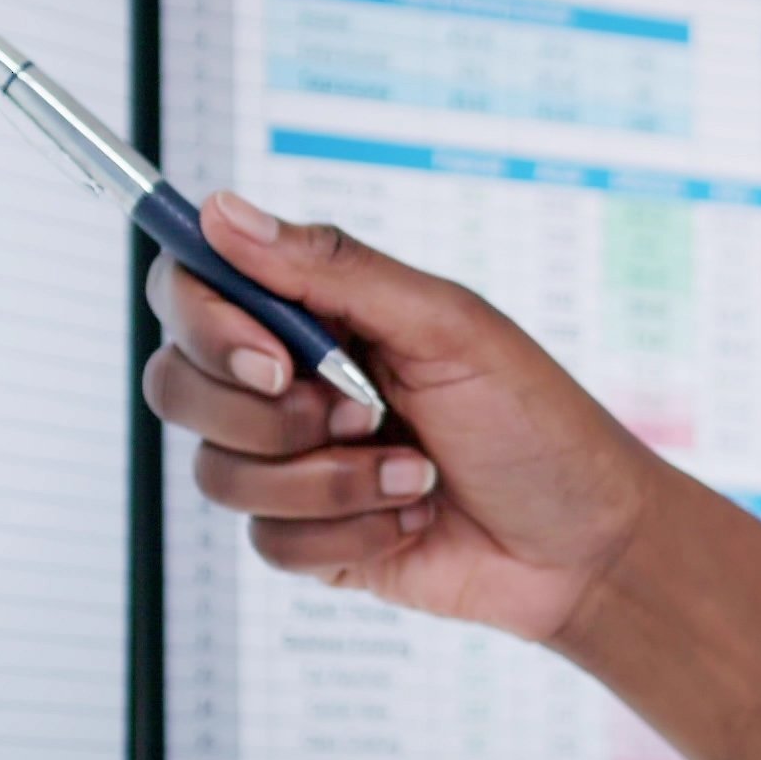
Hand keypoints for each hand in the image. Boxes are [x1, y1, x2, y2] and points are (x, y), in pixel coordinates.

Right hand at [142, 196, 672, 646]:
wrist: (583, 546)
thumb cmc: (533, 421)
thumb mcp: (446, 326)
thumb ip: (333, 268)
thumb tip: (222, 213)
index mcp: (314, 311)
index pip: (192, 290)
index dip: (205, 320)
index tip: (273, 354)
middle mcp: (286, 381)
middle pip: (177, 385)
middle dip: (271, 416)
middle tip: (366, 415)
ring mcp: (290, 463)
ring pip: (218, 473)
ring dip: (330, 481)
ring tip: (416, 473)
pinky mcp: (305, 539)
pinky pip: (268, 541)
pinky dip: (350, 534)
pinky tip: (413, 516)